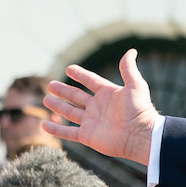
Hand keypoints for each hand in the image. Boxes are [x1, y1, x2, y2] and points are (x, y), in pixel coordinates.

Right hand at [42, 49, 158, 163]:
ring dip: (58, 106)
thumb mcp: (135, 86)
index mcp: (107, 94)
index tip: (69, 68)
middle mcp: (97, 107)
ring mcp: (91, 122)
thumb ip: (128, 68)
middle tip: (50, 84)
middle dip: (63, 91)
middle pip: (76, 96)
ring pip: (70, 112)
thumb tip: (131, 50)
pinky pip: (68, 132)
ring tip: (46, 99)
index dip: (80, 74)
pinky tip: (45, 126)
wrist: (140, 136)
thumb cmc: (139, 110)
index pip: (90, 81)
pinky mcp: (87, 136)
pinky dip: (56, 130)